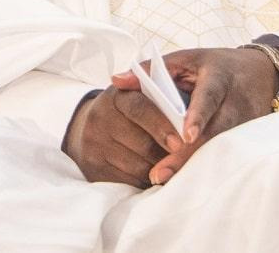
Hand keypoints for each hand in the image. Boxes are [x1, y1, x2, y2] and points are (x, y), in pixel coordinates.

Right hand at [62, 86, 185, 187]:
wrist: (89, 129)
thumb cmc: (130, 113)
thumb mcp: (141, 96)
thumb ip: (163, 97)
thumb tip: (189, 119)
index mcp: (116, 96)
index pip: (140, 109)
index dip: (162, 126)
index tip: (182, 142)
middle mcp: (100, 118)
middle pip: (143, 144)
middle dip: (168, 154)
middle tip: (184, 159)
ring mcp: (94, 144)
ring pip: (139, 167)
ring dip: (159, 170)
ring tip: (171, 166)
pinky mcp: (93, 168)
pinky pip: (129, 182)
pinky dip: (146, 181)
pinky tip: (153, 174)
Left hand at [110, 46, 277, 184]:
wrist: (262, 73)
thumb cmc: (215, 65)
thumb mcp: (185, 59)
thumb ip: (151, 69)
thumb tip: (116, 80)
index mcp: (219, 77)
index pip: (209, 97)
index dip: (199, 116)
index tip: (186, 136)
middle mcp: (236, 102)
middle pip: (214, 133)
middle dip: (187, 155)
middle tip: (159, 173)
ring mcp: (246, 123)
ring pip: (220, 149)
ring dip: (194, 166)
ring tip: (164, 181)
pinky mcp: (248, 139)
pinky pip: (224, 155)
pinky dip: (204, 167)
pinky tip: (184, 182)